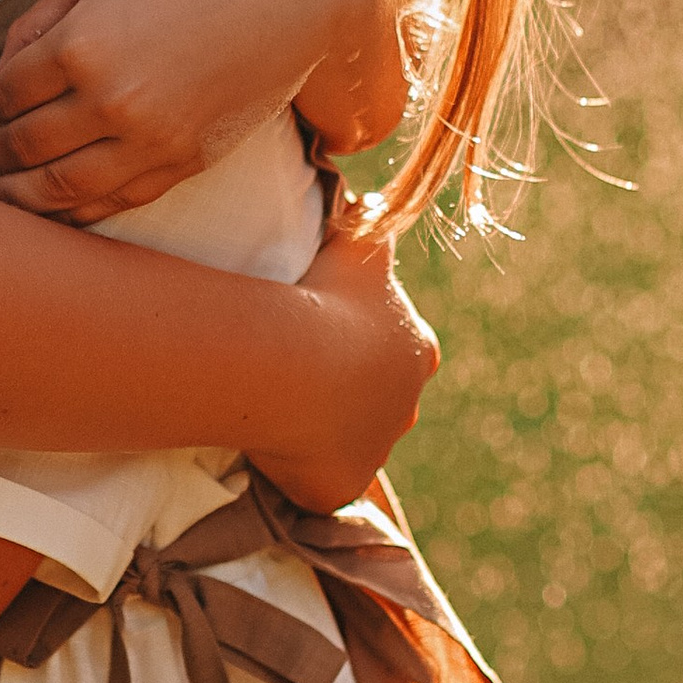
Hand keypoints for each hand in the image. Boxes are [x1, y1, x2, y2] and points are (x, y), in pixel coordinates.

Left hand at [0, 0, 408, 222]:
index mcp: (81, 45)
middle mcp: (110, 102)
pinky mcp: (183, 163)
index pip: (4, 95)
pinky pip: (113, 203)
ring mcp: (150, 141)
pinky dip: (72, 213)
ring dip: (16, 200)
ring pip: (60, 191)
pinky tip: (50, 210)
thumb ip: (39, 25)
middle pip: (23, 148)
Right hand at [244, 203, 438, 509]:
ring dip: (321, 433)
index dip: (364, 343)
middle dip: (348, 394)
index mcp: (416, 350)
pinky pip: (317, 484)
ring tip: (275, 410)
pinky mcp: (340, 486)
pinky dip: (297, 473)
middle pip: (380, 402)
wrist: (294, 361)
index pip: (400, 349)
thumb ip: (371, 219)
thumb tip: (375, 196)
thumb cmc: (326, 296)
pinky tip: (266, 451)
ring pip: (349, 444)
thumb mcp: (359, 243)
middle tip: (296, 376)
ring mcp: (375, 451)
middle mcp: (406, 405)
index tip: (325, 333)